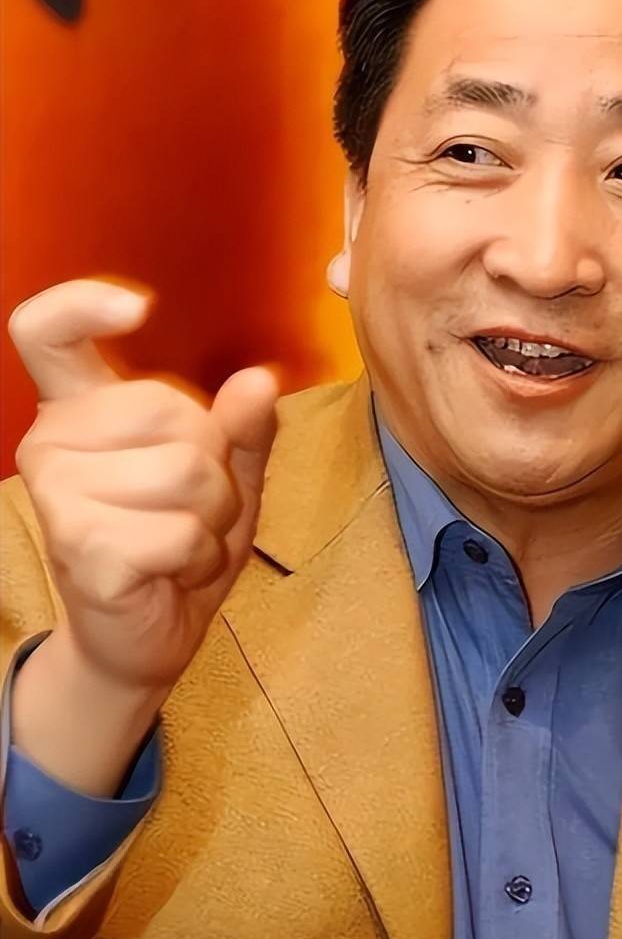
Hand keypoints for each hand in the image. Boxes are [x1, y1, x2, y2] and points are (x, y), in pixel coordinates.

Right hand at [8, 277, 279, 697]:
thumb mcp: (227, 476)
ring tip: (183, 544)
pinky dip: (200, 557)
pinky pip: (183, 531)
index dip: (83, 304)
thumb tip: (258, 380)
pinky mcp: (81, 547)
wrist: (149, 635)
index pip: (46, 332)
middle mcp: (52, 441)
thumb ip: (242, 428)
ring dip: (214, 519)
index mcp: (81, 410)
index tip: (138, 309)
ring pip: (188, 473)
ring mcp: (57, 495)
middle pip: (175, 412)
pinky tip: (172, 572)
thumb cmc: (181, 543)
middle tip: (191, 511)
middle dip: (216, 469)